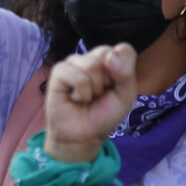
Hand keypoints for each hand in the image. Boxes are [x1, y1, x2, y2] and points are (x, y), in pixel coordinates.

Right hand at [44, 44, 136, 164]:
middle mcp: (91, 58)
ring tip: (87, 97)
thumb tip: (111, 55)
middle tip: (99, 94)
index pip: (124, 50)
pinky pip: (77, 77)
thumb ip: (125, 73)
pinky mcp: (59, 72)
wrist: (83, 136)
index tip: (115, 88)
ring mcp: (74, 63)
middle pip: (106, 53)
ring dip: (93, 89)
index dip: (123, 72)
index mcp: (110, 59)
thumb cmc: (104, 114)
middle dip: (107, 81)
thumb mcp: (125, 96)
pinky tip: (75, 99)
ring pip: (92, 65)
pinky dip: (81, 93)